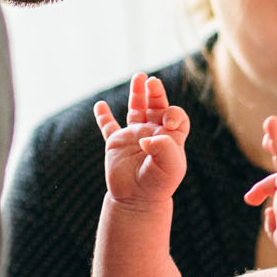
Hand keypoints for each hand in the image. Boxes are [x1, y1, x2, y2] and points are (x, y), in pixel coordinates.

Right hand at [93, 73, 189, 207]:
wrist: (137, 200)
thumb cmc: (158, 184)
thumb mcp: (170, 167)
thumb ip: (164, 148)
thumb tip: (146, 137)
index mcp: (171, 137)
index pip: (176, 116)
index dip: (173, 113)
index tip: (167, 122)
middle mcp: (153, 132)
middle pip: (157, 106)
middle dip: (156, 93)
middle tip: (152, 81)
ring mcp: (134, 135)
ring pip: (136, 109)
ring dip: (137, 93)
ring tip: (139, 76)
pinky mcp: (116, 143)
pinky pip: (108, 126)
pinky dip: (103, 116)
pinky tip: (100, 105)